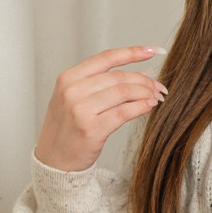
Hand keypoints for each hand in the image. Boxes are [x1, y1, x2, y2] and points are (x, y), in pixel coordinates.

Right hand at [34, 45, 166, 171]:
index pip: (106, 58)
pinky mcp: (92, 129)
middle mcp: (72, 91)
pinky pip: (123, 112)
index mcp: (68, 78)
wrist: (54, 161)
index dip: (132, 52)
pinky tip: (148, 106)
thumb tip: (139, 74)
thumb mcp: (73, 99)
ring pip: (123, 92)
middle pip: (118, 76)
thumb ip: (98, 84)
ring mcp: (80, 110)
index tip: (152, 51)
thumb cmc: (67, 130)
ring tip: (155, 97)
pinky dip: (140, 107)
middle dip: (144, 79)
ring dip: (145, 93)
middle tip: (157, 86)